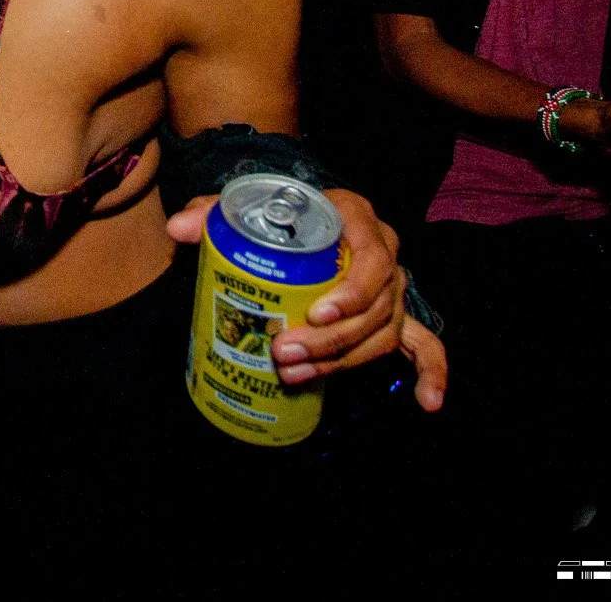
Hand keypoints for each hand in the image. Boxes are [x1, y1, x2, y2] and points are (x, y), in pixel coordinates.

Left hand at [168, 186, 443, 408]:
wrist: (296, 219)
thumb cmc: (275, 214)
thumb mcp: (245, 207)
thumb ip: (212, 214)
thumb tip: (178, 229)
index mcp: (355, 218)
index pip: (370, 257)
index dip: (351, 292)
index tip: (315, 315)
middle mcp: (384, 252)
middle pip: (374, 306)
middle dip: (330, 340)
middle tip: (283, 354)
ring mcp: (392, 287)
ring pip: (382, 333)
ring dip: (343, 361)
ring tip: (296, 374)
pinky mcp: (392, 315)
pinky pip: (423, 345)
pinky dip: (431, 372)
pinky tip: (427, 402)